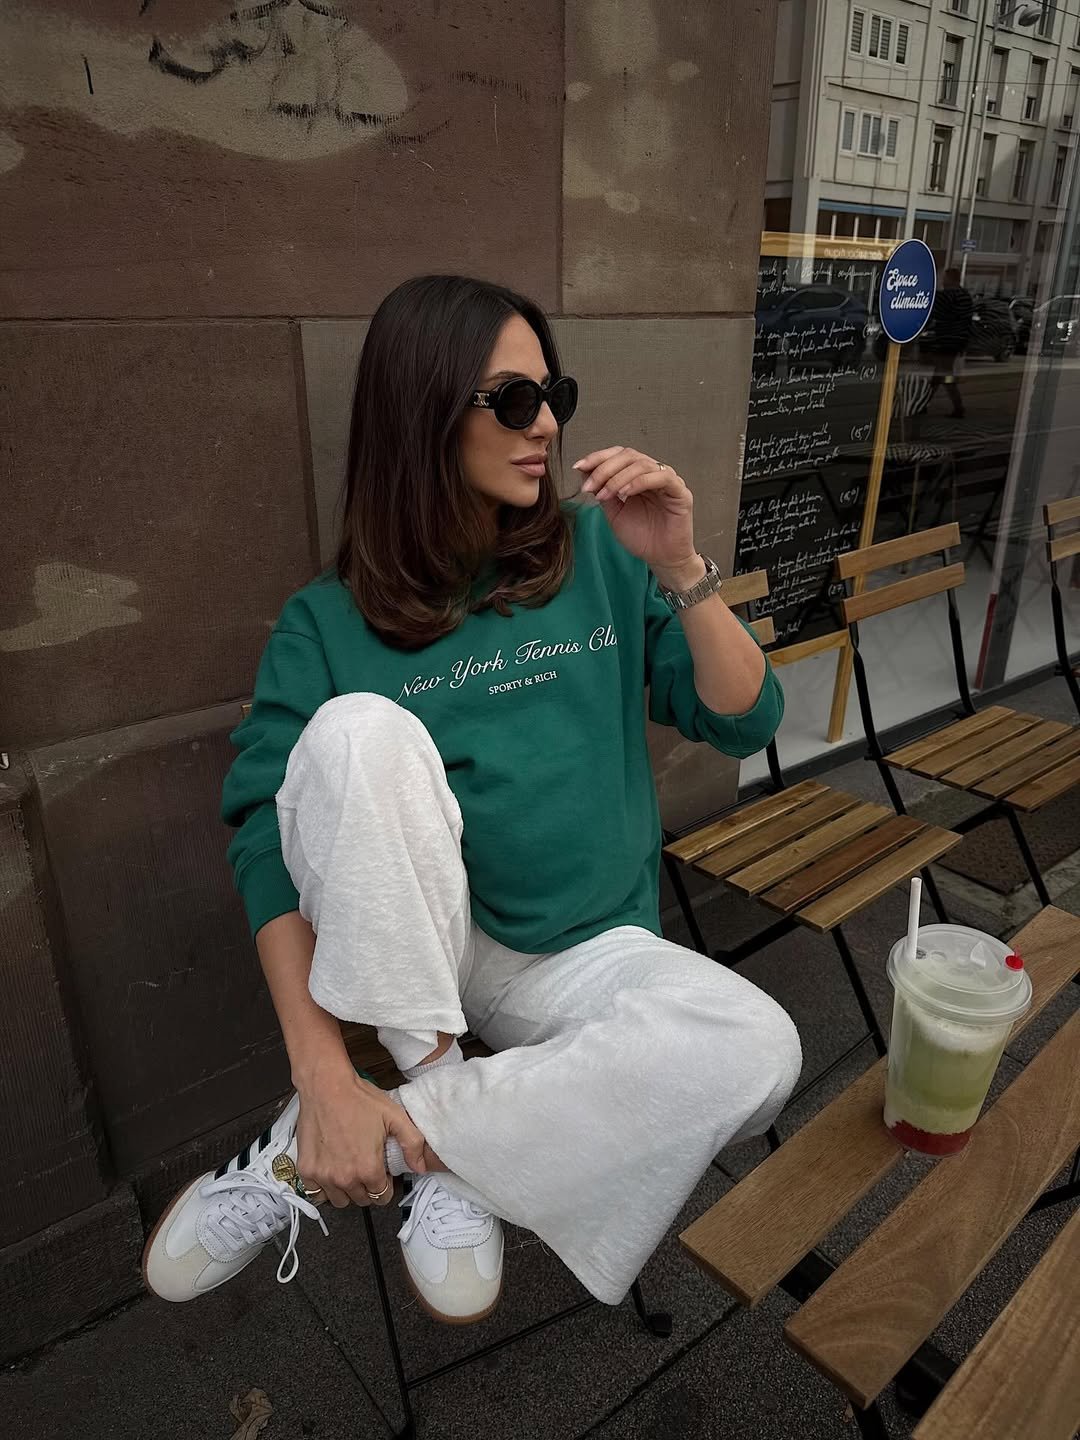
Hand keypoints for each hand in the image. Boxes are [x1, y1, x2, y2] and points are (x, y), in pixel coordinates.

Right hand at [295, 1066, 428, 1208]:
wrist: (326, 1086)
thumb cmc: (358, 1098)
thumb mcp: (395, 1116)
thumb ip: (412, 1144)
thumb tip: (420, 1167)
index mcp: (368, 1168)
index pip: (381, 1196)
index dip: (385, 1185)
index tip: (382, 1173)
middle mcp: (345, 1177)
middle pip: (361, 1200)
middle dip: (367, 1187)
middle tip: (366, 1166)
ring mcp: (323, 1176)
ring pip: (339, 1200)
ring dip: (346, 1190)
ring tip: (349, 1168)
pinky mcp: (306, 1170)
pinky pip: (316, 1194)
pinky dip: (324, 1187)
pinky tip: (331, 1170)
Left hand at [573, 447, 700, 582]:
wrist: (661, 559)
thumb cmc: (641, 537)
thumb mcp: (614, 512)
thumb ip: (602, 491)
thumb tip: (584, 471)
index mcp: (638, 475)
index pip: (618, 455)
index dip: (598, 457)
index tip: (578, 467)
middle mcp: (653, 473)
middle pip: (628, 455)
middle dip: (604, 468)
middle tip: (589, 486)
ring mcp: (668, 481)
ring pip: (642, 464)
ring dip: (618, 477)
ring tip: (605, 494)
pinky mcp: (680, 492)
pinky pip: (661, 477)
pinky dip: (639, 482)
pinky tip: (625, 494)